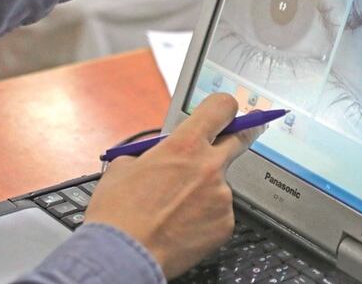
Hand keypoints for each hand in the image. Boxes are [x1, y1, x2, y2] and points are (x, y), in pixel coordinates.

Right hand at [85, 94, 263, 278]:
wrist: (122, 256)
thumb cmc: (118, 213)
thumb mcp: (124, 167)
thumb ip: (150, 154)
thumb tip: (156, 155)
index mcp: (185, 145)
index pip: (222, 108)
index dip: (225, 107)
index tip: (227, 111)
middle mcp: (210, 166)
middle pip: (241, 139)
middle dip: (243, 134)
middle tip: (241, 135)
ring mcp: (221, 196)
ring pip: (221, 184)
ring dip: (205, 190)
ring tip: (175, 209)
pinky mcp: (225, 224)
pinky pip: (219, 212)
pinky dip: (205, 217)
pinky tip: (182, 226)